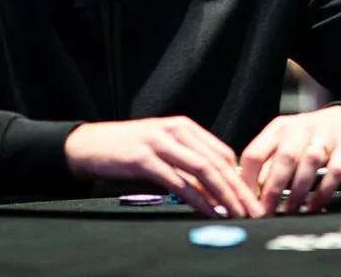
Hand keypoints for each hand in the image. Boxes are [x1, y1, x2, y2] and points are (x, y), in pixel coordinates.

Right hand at [64, 117, 263, 218]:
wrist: (88, 145)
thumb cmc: (126, 151)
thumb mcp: (161, 149)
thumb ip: (186, 162)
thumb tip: (214, 188)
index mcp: (183, 126)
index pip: (222, 151)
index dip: (239, 176)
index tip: (251, 198)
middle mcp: (175, 131)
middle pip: (216, 162)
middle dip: (238, 189)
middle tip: (252, 210)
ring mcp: (160, 144)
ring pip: (202, 170)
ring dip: (223, 195)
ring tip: (237, 213)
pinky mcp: (145, 160)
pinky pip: (178, 182)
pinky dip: (198, 198)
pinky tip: (209, 211)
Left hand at [239, 105, 340, 214]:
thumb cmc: (312, 136)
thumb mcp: (287, 142)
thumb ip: (269, 164)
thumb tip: (251, 194)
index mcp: (279, 129)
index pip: (255, 153)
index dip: (249, 181)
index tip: (248, 202)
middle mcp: (299, 129)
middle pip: (282, 160)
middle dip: (272, 190)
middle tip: (267, 213)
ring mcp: (324, 137)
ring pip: (307, 165)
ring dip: (297, 192)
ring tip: (290, 211)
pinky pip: (333, 172)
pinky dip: (322, 192)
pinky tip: (314, 206)